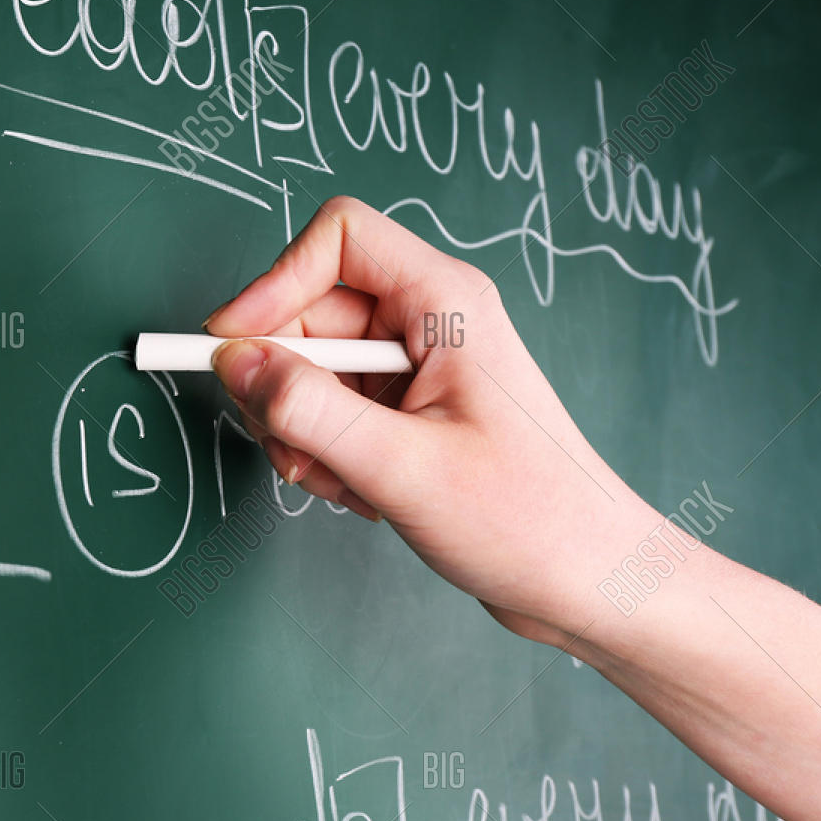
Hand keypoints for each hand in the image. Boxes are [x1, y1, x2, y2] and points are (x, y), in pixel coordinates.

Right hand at [207, 196, 656, 647]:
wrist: (586, 582)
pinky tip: (361, 493)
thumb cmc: (528, 520)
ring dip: (302, 430)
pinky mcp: (405, 411)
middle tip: (292, 448)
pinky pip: (329, 410)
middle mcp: (430, 322)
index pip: (338, 238)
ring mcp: (416, 368)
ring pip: (310, 368)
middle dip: (284, 384)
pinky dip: (323, 453)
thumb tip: (236, 364)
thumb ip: (310, 412)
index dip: (274, 285)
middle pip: (309, 312)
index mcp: (446, 303)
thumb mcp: (403, 467)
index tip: (234, 349)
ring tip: (343, 483)